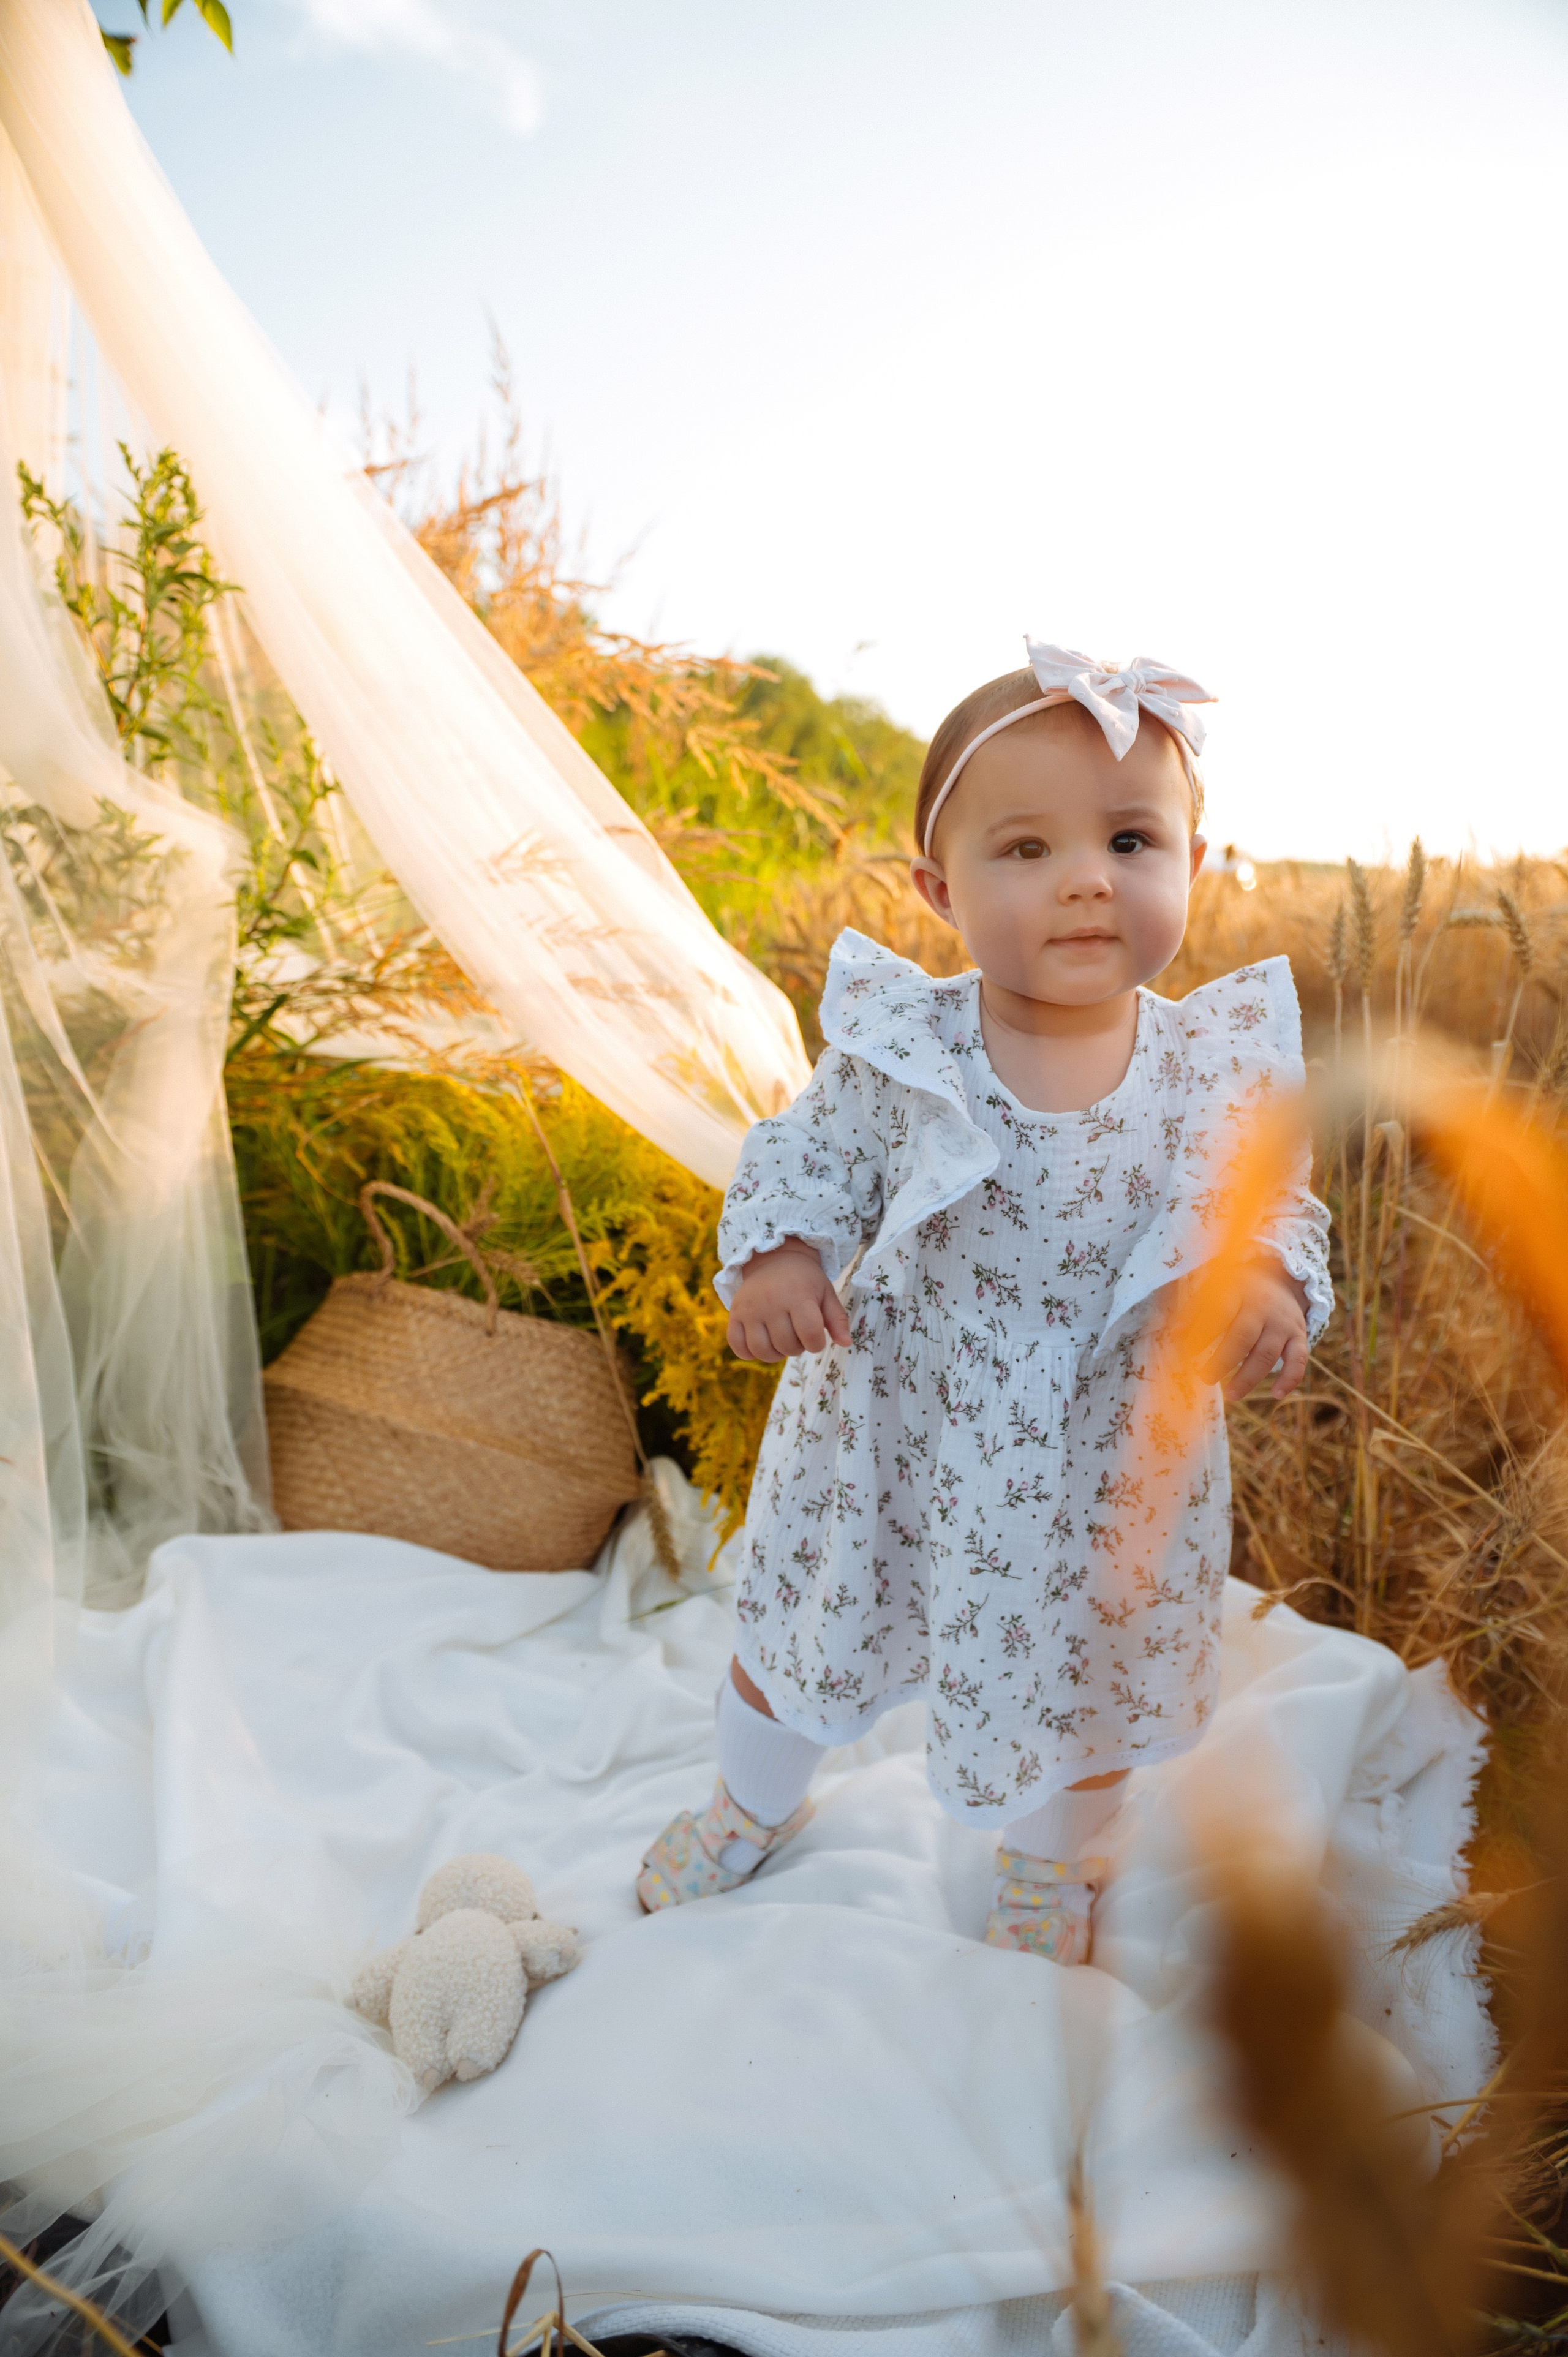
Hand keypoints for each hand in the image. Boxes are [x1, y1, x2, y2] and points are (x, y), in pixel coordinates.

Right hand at [727, 1239, 851, 1362]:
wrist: (774, 1258)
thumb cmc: (805, 1280)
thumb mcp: (826, 1293)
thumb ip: (837, 1319)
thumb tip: (846, 1344)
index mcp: (798, 1296)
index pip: (811, 1336)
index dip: (816, 1344)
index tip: (815, 1336)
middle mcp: (772, 1302)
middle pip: (787, 1346)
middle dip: (797, 1348)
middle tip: (797, 1334)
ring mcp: (750, 1309)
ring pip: (762, 1351)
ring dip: (776, 1354)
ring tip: (780, 1341)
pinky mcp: (735, 1314)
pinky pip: (737, 1346)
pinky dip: (749, 1353)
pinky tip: (759, 1344)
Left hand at [1191, 1253, 1309, 1402]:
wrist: (1281, 1280)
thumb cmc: (1239, 1290)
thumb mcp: (1219, 1289)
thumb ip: (1197, 1309)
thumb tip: (1173, 1333)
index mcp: (1239, 1292)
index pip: (1220, 1314)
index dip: (1204, 1334)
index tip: (1187, 1353)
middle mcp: (1263, 1308)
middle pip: (1244, 1337)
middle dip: (1224, 1361)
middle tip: (1205, 1378)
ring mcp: (1283, 1323)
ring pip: (1268, 1353)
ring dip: (1249, 1377)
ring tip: (1231, 1396)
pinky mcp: (1299, 1336)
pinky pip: (1298, 1360)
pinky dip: (1290, 1378)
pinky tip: (1277, 1394)